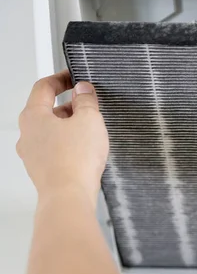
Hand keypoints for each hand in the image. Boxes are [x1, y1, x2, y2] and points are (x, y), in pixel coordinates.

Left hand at [17, 70, 108, 207]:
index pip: (43, 87)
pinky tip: (87, 150)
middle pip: (48, 109)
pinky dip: (70, 145)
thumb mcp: (89, 119)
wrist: (69, 197)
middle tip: (91, 105)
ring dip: (71, 126)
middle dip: (70, 105)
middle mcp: (27, 134)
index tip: (75, 76)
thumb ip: (86, 100)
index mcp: (33, 116)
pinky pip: (56, 150)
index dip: (61, 78)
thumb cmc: (74, 159)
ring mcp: (32, 154)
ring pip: (52, 131)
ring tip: (93, 130)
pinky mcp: (43, 170)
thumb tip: (83, 89)